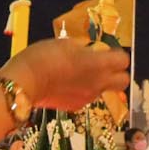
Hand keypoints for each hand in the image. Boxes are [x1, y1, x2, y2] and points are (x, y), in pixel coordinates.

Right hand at [2, 38, 129, 112]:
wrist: (25, 83)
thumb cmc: (44, 57)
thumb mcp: (65, 44)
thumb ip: (82, 49)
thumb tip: (88, 51)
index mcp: (98, 64)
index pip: (123, 60)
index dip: (117, 54)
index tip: (106, 50)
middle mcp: (98, 83)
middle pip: (123, 81)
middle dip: (117, 73)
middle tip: (103, 65)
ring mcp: (88, 97)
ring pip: (104, 89)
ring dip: (98, 81)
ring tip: (78, 73)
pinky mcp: (75, 106)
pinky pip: (87, 96)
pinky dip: (82, 90)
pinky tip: (66, 83)